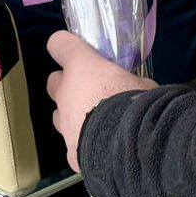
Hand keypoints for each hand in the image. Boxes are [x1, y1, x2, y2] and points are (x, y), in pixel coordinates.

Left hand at [46, 31, 154, 170]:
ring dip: (72, 115)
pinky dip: (83, 144)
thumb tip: (135, 87)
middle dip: (68, 84)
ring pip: (59, 115)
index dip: (67, 47)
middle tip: (90, 90)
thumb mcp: (142, 83)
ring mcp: (64, 124)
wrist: (129, 144)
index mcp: (81, 67)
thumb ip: (129, 81)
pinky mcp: (70, 152)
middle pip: (53, 81)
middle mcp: (66, 93)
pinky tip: (101, 149)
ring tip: (95, 122)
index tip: (79, 51)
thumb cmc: (137, 103)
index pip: (59, 44)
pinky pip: (72, 144)